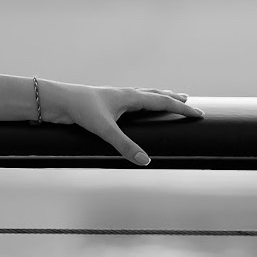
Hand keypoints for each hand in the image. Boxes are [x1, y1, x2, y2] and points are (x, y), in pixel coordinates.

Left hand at [42, 80, 201, 167]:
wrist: (57, 100)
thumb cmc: (80, 110)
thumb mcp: (105, 130)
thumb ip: (125, 146)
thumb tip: (145, 161)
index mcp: (130, 97)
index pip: (163, 102)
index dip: (182, 109)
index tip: (198, 113)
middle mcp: (125, 95)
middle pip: (155, 95)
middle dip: (172, 99)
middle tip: (188, 100)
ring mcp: (115, 98)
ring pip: (142, 96)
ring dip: (157, 98)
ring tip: (166, 98)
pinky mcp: (106, 104)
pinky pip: (130, 101)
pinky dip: (141, 102)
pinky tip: (135, 107)